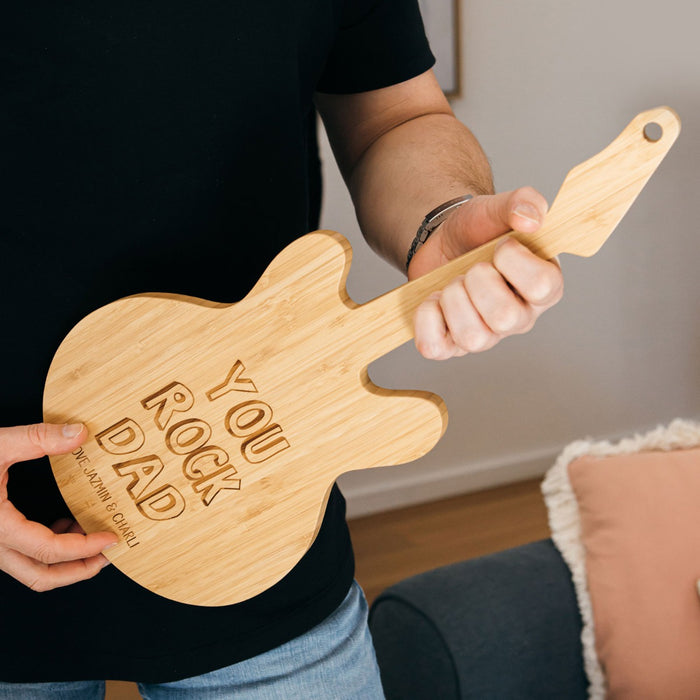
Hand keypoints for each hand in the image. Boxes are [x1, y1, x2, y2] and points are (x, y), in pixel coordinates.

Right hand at [0, 423, 118, 590]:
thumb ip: (39, 438)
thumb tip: (80, 433)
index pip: (49, 551)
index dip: (85, 549)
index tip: (111, 539)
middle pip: (40, 577)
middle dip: (79, 571)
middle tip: (108, 555)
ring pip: (28, 570)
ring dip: (63, 561)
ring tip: (90, 537)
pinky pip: (19, 556)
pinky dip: (45, 549)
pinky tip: (61, 524)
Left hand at [409, 187, 563, 359]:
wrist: (444, 240)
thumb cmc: (479, 230)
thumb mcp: (498, 207)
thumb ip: (523, 201)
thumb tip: (531, 218)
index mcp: (544, 288)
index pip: (542, 286)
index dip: (513, 262)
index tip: (500, 245)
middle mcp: (519, 318)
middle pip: (505, 317)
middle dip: (477, 281)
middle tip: (472, 267)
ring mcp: (486, 336)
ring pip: (472, 337)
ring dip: (452, 300)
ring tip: (453, 282)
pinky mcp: (451, 345)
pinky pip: (435, 347)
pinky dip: (425, 319)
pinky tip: (432, 300)